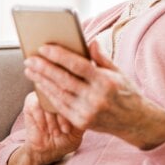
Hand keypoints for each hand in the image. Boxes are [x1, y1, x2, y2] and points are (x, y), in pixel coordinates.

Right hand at [6, 91, 83, 164]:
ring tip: (56, 132)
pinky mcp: (31, 101)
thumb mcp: (78, 130)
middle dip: (64, 117)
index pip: (76, 96)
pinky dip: (41, 119)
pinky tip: (44, 129)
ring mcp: (45, 95)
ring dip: (52, 119)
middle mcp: (59, 93)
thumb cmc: (66, 138)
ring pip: (49, 101)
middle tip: (66, 130)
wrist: (47, 149)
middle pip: (63, 97)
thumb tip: (89, 108)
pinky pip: (36, 105)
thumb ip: (83, 117)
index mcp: (73, 96)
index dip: (76, 111)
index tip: (75, 128)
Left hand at [23, 41, 164, 149]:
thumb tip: (89, 41)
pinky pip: (61, 106)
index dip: (59, 56)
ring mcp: (88, 112)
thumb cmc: (126, 92)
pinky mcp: (82, 123)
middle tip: (29, 59)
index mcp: (106, 82)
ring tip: (30, 70)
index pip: (78, 66)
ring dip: (42, 81)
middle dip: (44, 68)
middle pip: (64, 80)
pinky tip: (40, 85)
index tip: (43, 48)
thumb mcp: (119, 72)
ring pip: (59, 94)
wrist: (135, 122)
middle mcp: (96, 98)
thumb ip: (102, 58)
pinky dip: (49, 95)